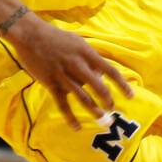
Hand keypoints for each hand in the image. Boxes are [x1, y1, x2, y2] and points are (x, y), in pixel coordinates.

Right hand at [8, 13, 134, 130]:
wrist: (30, 35)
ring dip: (94, 109)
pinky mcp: (50, 83)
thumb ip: (89, 57)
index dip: (122, 84)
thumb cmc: (55, 37)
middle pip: (98, 86)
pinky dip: (70, 117)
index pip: (110, 71)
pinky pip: (62, 104)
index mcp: (86, 53)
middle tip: (112, 109)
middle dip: (107, 100)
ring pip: (82, 96)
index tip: (131, 96)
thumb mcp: (77, 42)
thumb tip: (100, 75)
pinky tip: (76, 126)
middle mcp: (77, 64)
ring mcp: (63, 75)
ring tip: (101, 119)